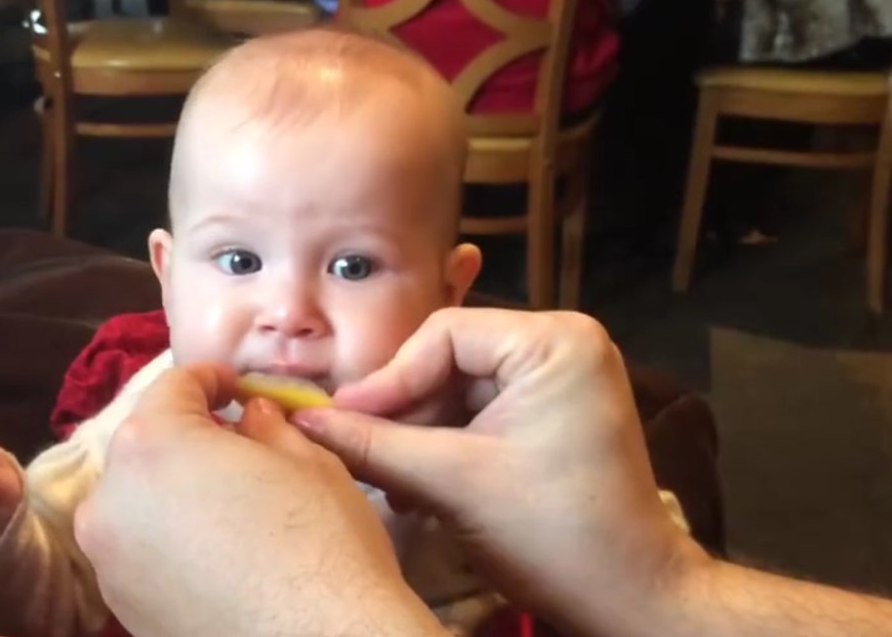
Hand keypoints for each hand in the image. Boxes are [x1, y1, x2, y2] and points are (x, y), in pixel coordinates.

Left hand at [74, 365, 444, 636]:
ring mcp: (109, 562)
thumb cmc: (322, 546)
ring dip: (173, 491)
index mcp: (152, 444)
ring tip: (228, 503)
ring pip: (137, 502)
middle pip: (146, 445)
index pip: (173, 387)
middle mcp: (110, 499)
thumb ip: (266, 427)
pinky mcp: (122, 611)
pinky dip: (169, 541)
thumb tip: (249, 417)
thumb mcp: (309, 462)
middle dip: (188, 437)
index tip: (237, 387)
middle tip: (238, 444)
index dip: (211, 379)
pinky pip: (140, 553)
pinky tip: (218, 552)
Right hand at [295, 309, 704, 636]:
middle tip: (357, 449)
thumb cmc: (553, 534)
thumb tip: (304, 421)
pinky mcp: (554, 413)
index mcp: (556, 341)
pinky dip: (447, 445)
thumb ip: (375, 445)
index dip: (388, 379)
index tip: (340, 419)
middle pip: (450, 360)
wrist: (629, 599)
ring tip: (387, 478)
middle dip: (404, 411)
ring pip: (460, 389)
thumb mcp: (453, 483)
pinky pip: (482, 412)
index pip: (444, 335)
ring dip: (419, 434)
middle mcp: (564, 344)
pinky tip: (416, 482)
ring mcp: (562, 379)